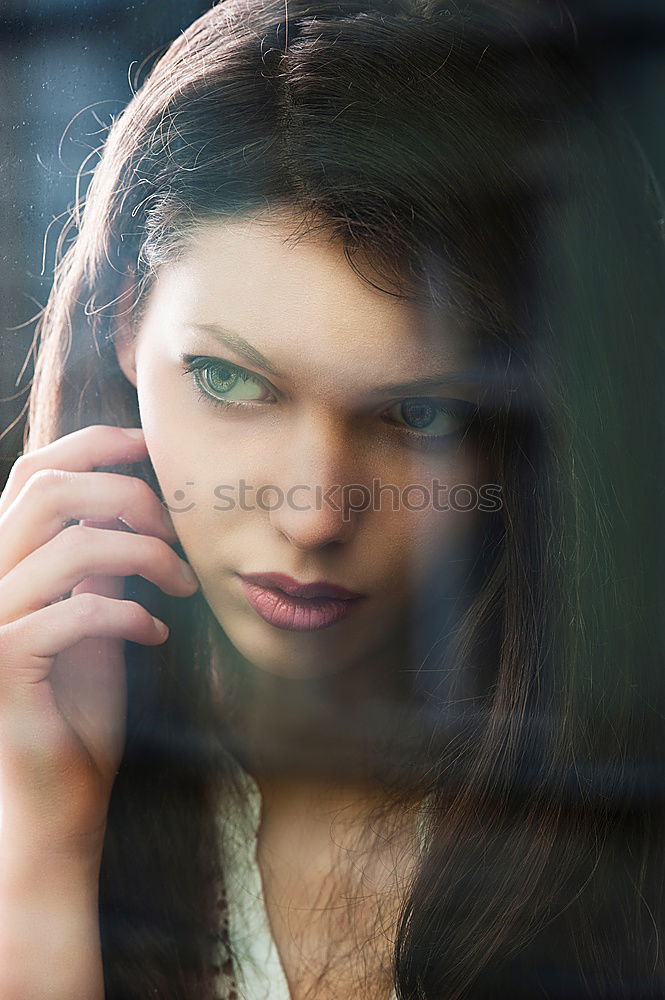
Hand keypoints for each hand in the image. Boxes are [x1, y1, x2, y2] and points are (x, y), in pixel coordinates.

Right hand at [0, 424, 198, 860]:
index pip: (33, 474)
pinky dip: (132, 615)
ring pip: (70, 547)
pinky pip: (78, 612)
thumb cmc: (77, 705)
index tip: (150, 448)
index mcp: (4, 560)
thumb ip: (97, 559)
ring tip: (183, 585)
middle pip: (49, 491)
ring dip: (146, 557)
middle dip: (127, 496)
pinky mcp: (3, 664)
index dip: (92, 446)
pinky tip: (157, 633)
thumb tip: (131, 500)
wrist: (59, 796)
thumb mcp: (92, 613)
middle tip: (175, 531)